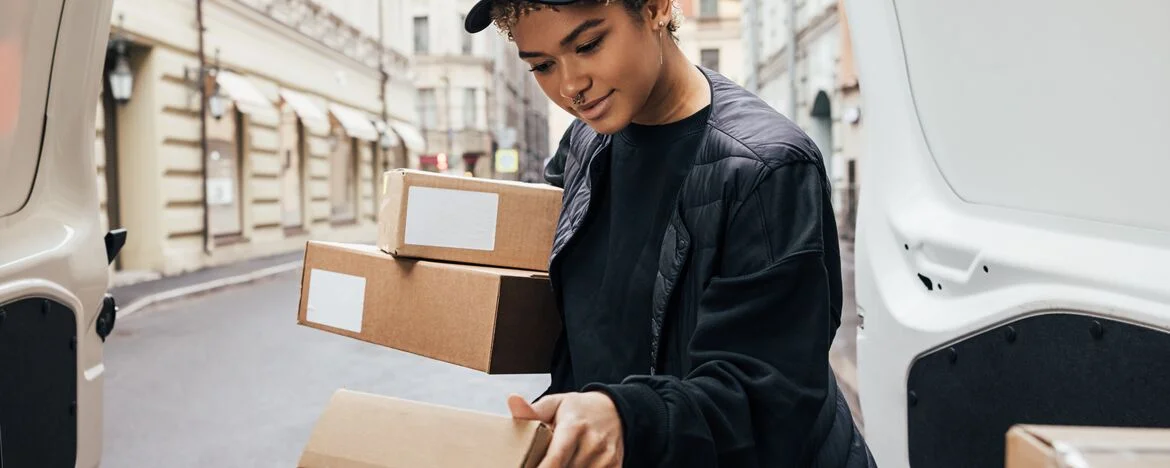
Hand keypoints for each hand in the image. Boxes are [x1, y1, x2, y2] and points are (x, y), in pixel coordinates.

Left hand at [507, 392, 623, 467]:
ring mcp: (606, 458)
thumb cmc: (578, 410)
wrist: (614, 411)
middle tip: (539, 461)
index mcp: (574, 427)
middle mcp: (592, 443)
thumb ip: (532, 410)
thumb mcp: (555, 404)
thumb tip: (512, 400)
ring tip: (562, 460)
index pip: (555, 460)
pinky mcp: (615, 467)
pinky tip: (574, 463)